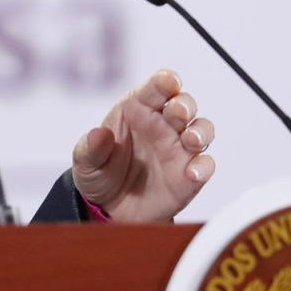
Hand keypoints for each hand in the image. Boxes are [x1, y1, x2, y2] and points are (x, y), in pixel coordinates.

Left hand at [71, 68, 213, 222]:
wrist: (107, 210)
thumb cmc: (99, 174)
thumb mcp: (85, 162)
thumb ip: (91, 148)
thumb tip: (99, 134)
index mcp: (137, 110)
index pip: (155, 89)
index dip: (165, 81)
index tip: (169, 81)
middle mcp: (162, 126)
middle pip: (184, 105)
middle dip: (185, 104)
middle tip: (178, 112)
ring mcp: (177, 149)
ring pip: (201, 130)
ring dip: (201, 131)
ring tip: (191, 139)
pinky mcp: (188, 175)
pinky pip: (204, 166)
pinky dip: (203, 167)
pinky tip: (192, 173)